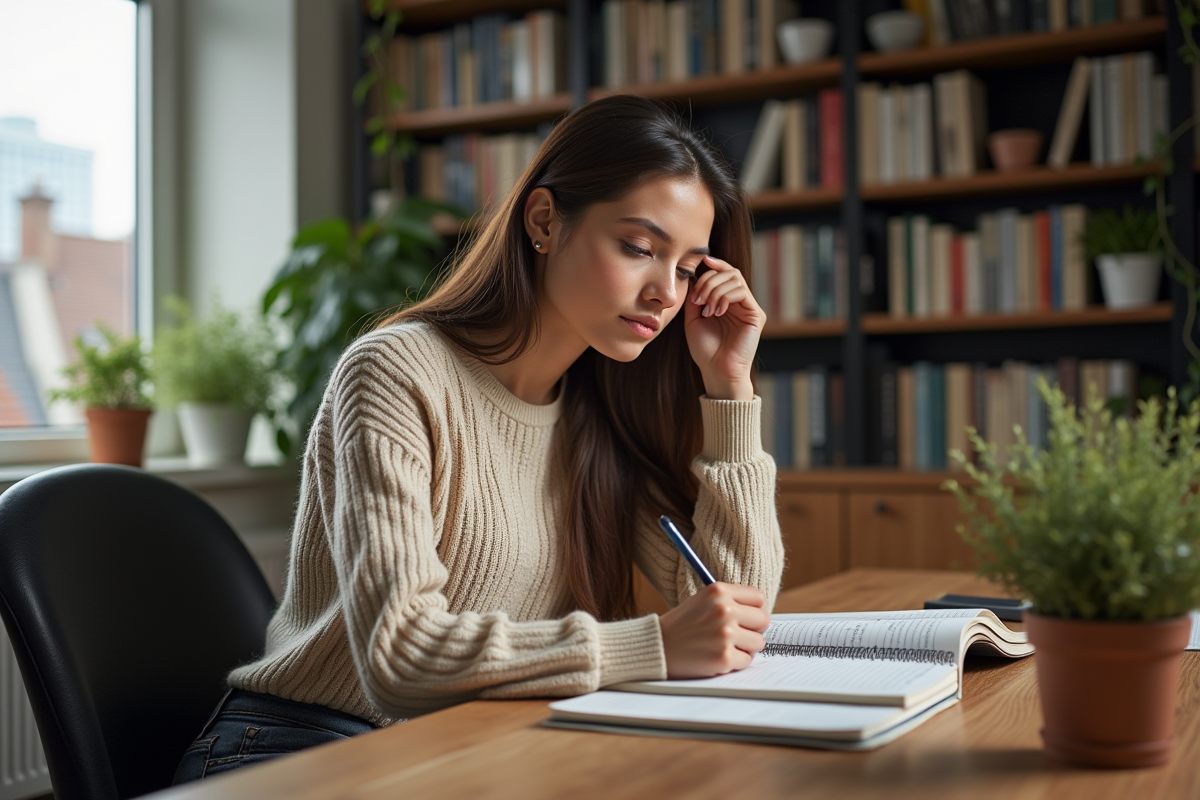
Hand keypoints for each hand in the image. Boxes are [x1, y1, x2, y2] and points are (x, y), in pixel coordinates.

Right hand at [658, 583, 769, 678]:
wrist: (657, 646)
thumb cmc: (682, 625)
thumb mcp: (702, 600)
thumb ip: (730, 601)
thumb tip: (760, 612)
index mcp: (718, 591)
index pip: (759, 598)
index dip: (753, 609)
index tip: (745, 618)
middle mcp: (724, 610)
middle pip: (763, 620)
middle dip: (753, 629)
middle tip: (736, 635)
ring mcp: (725, 634)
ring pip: (758, 642)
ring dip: (745, 647)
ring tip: (724, 646)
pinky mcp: (724, 657)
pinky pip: (747, 661)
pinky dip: (735, 662)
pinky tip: (717, 657)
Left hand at [683, 255, 764, 400]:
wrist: (716, 370)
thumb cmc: (705, 349)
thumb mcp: (693, 318)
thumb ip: (695, 297)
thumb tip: (694, 275)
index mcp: (726, 301)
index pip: (724, 274)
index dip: (714, 265)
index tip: (701, 262)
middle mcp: (739, 302)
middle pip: (729, 272)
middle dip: (709, 280)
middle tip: (697, 299)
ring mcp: (748, 308)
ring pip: (735, 279)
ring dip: (715, 289)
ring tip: (705, 308)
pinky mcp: (755, 315)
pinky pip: (742, 292)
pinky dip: (725, 296)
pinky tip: (716, 311)